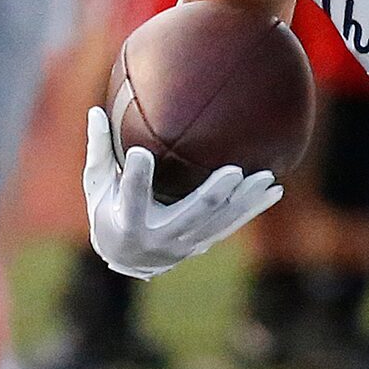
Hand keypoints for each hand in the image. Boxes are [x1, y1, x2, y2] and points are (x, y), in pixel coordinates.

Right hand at [82, 105, 280, 280]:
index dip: (135, 177)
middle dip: (214, 195)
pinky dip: (252, 209)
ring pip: (219, 222)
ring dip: (244, 201)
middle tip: (234, 171)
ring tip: (267, 178)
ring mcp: (184, 244)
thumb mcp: (97, 185)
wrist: (127, 258)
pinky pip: (231, 225)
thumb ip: (98, 151)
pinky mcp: (202, 243)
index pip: (131, 198)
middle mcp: (159, 237)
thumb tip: (94, 110)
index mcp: (128, 221)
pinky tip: (274, 190)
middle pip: (191, 214)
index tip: (139, 153)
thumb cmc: (107, 211)